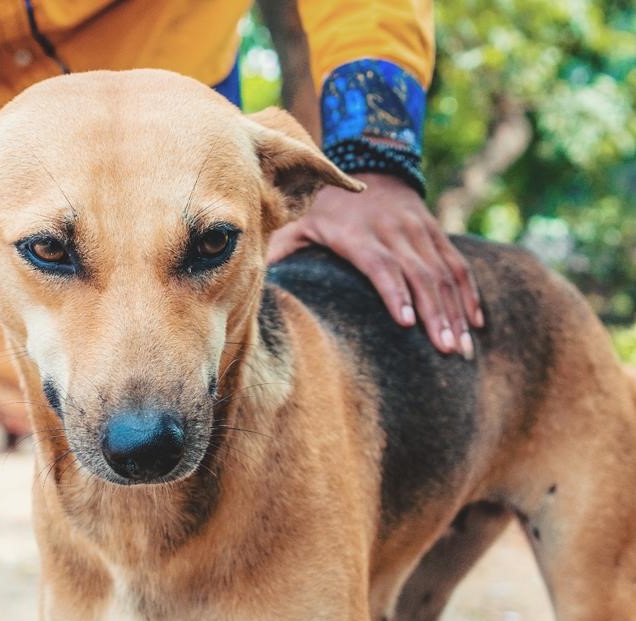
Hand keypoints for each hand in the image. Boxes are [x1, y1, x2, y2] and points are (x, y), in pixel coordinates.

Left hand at [267, 173, 482, 357]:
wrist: (369, 160)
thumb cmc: (327, 205)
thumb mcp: (301, 220)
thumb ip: (285, 249)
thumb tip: (252, 277)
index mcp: (358, 235)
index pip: (382, 265)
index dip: (396, 293)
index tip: (407, 323)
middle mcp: (393, 233)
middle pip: (420, 276)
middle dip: (437, 315)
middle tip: (447, 351)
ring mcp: (418, 232)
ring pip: (444, 274)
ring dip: (456, 312)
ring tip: (462, 347)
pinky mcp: (435, 233)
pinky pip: (457, 265)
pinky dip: (469, 293)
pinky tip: (476, 322)